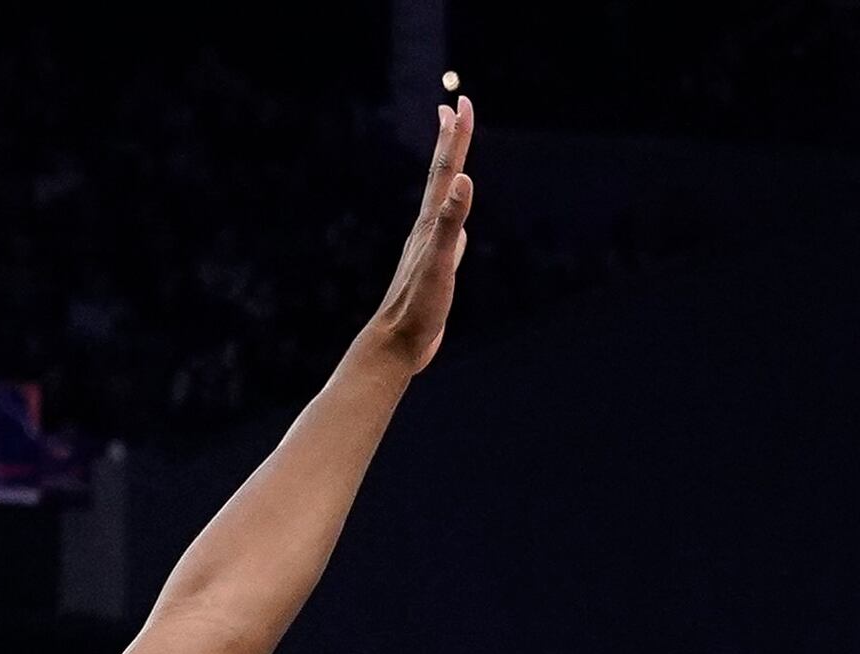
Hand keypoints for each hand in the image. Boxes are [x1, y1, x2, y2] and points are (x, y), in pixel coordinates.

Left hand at [357, 95, 474, 374]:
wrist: (394, 345)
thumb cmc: (417, 308)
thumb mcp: (440, 264)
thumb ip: (452, 222)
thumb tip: (465, 180)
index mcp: (431, 224)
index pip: (446, 170)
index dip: (456, 136)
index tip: (461, 102)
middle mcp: (427, 230)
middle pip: (441, 177)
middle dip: (451, 142)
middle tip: (453, 107)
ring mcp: (429, 249)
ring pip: (442, 202)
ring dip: (450, 175)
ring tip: (455, 159)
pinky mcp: (433, 271)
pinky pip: (449, 236)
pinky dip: (456, 222)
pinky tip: (461, 229)